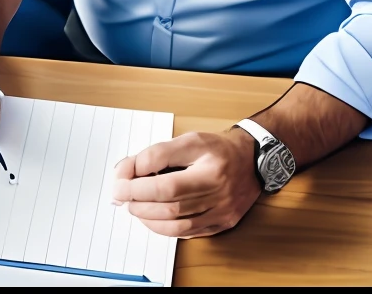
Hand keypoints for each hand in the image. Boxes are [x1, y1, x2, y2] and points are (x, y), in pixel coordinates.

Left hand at [110, 128, 262, 237]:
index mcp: (211, 168)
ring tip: (135, 206)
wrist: (253, 160)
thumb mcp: (188, 140)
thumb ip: (155, 154)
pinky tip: (153, 218)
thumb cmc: (218, 149)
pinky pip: (188, 232)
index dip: (138, 187)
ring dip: (148, 218)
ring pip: (178, 224)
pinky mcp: (223, 223)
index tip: (119, 184)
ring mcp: (222, 211)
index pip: (167, 184)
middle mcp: (220, 192)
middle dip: (139, 203)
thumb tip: (126, 172)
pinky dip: (165, 228)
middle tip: (122, 196)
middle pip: (170, 206)